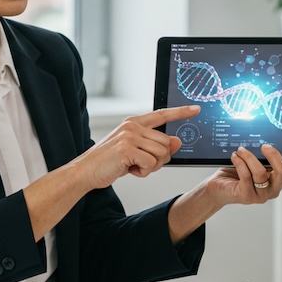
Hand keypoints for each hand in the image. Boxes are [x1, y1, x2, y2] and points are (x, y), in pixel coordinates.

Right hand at [75, 106, 198, 188]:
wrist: (85, 171)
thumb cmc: (109, 162)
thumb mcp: (135, 152)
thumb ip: (156, 146)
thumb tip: (178, 141)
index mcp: (134, 122)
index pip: (162, 114)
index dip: (180, 112)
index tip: (196, 109)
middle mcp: (132, 125)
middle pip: (166, 142)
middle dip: (159, 159)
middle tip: (142, 164)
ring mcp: (129, 135)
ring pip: (160, 153)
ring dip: (150, 167)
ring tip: (133, 166)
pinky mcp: (127, 148)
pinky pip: (150, 163)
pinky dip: (143, 172)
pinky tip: (129, 169)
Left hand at [205, 144, 281, 205]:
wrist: (219, 188)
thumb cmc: (238, 173)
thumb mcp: (256, 163)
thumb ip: (265, 158)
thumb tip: (267, 141)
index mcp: (279, 180)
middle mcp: (273, 189)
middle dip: (274, 156)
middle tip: (264, 146)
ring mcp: (261, 195)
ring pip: (261, 173)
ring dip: (250, 157)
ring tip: (241, 150)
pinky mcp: (247, 196)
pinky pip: (246, 176)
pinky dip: (240, 162)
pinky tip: (235, 156)